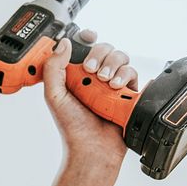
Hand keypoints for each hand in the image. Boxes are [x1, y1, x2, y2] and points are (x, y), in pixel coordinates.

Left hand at [42, 29, 135, 172]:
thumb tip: (63, 42)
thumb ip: (54, 68)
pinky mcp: (127, 93)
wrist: (92, 148)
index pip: (83, 47)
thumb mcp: (54, 95)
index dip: (86, 38)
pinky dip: (126, 74)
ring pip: (120, 57)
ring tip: (105, 80)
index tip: (88, 36)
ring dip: (113, 63)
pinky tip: (117, 85)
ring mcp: (111, 84)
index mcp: (75, 74)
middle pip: (104, 48)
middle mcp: (94, 77)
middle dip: (99, 53)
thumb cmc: (71, 126)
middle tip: (91, 70)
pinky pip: (132, 72)